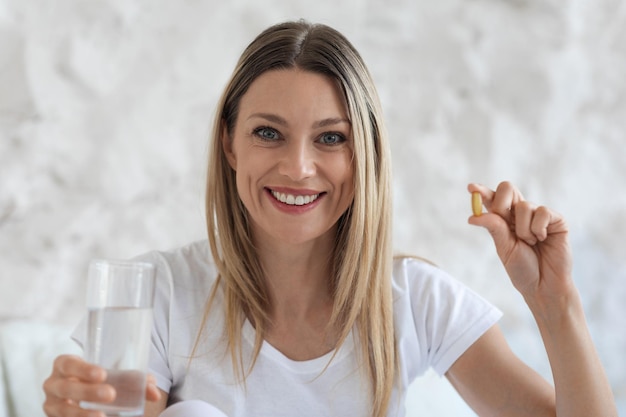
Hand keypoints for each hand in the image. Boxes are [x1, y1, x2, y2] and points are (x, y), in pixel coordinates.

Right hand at [43, 355, 160, 416]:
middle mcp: (53, 384)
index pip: (68, 364)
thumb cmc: (100, 380)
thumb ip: (135, 380)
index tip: (102, 374)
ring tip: (102, 416)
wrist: (83, 392)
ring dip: (82, 414)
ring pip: (63, 410)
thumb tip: (154, 393)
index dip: (83, 369)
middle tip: (111, 394)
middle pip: (66, 387)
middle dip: (88, 392)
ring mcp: (51, 404)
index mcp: (64, 365)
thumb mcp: (114, 375)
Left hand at [468, 182, 573, 305]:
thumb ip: (494, 228)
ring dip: (523, 229)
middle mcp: (520, 214)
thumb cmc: (523, 269)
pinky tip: (543, 239)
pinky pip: (542, 212)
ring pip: (524, 205)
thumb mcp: (505, 248)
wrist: (544, 286)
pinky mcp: (556, 220)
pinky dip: (538, 229)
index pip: (492, 200)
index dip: (482, 192)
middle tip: (504, 221)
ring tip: (531, 243)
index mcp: (504, 220)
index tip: (471, 188)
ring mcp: (539, 215)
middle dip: (501, 204)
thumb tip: (473, 216)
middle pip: (508, 189)